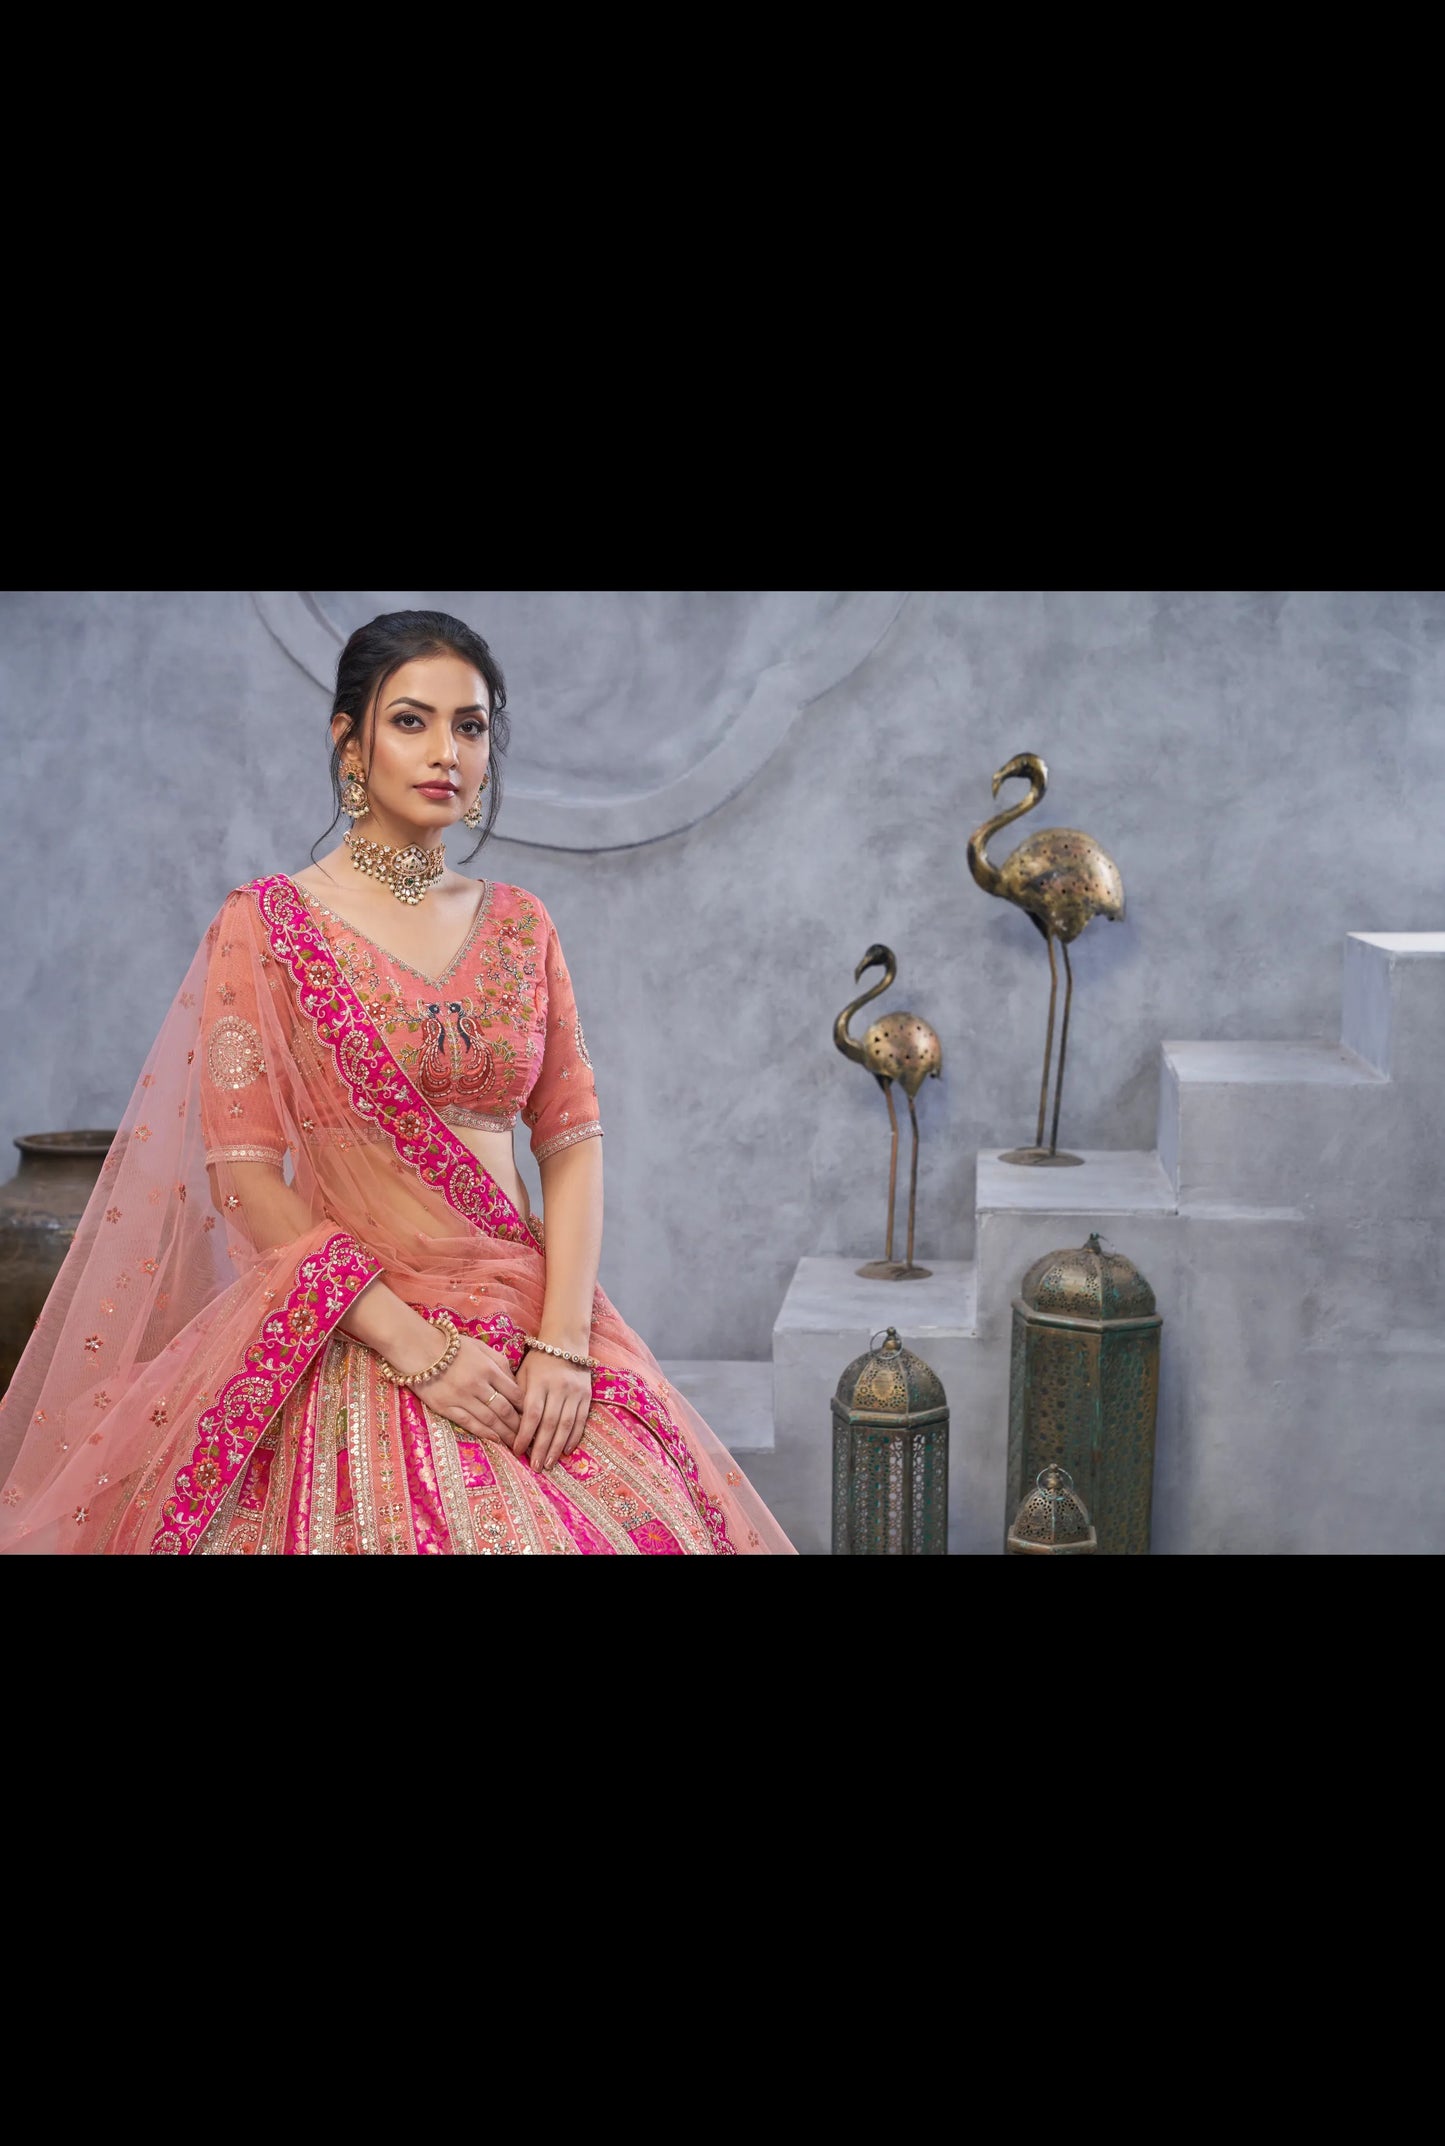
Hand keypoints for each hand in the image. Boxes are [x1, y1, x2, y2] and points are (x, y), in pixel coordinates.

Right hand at [422, 1333, 525, 1445]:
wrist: (418, 1348)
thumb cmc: (452, 1345)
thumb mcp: (481, 1347)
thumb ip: (499, 1363)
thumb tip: (514, 1382)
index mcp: (489, 1368)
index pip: (515, 1393)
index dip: (526, 1408)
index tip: (533, 1416)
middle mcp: (478, 1385)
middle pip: (505, 1410)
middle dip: (518, 1425)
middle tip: (528, 1436)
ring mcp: (462, 1398)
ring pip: (490, 1420)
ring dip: (505, 1433)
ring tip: (515, 1443)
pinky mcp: (446, 1407)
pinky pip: (470, 1423)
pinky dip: (485, 1433)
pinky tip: (495, 1440)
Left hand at [513, 1348, 592, 1471]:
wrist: (566, 1342)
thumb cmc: (538, 1360)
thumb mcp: (523, 1373)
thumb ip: (518, 1397)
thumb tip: (510, 1426)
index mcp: (539, 1382)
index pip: (531, 1414)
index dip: (524, 1435)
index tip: (517, 1451)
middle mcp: (558, 1388)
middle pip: (549, 1423)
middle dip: (541, 1447)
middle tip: (535, 1466)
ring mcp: (575, 1392)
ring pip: (566, 1424)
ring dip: (557, 1447)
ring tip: (549, 1463)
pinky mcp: (586, 1396)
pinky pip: (581, 1420)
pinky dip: (574, 1437)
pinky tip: (566, 1450)